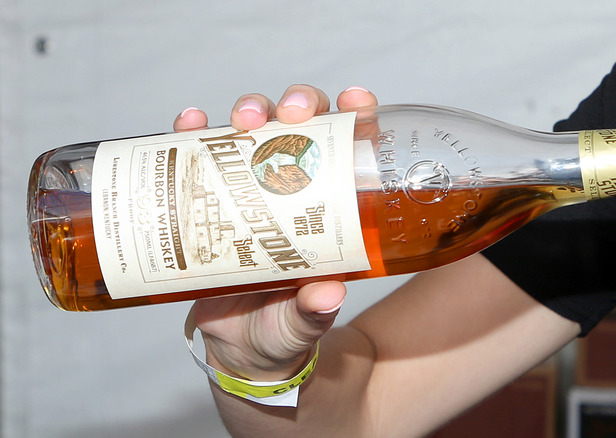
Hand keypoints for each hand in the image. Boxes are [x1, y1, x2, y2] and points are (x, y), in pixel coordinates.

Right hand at [173, 84, 377, 380]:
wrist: (239, 350)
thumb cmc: (283, 328)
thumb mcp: (303, 323)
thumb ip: (314, 312)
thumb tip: (327, 295)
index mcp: (330, 209)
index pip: (350, 149)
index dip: (357, 115)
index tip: (357, 103)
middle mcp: (292, 188)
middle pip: (301, 126)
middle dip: (297, 106)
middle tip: (289, 115)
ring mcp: (249, 188)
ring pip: (253, 130)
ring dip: (249, 111)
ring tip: (242, 119)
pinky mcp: (208, 197)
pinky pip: (198, 156)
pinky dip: (190, 134)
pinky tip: (187, 125)